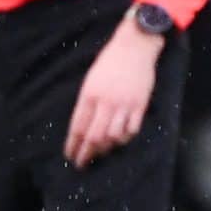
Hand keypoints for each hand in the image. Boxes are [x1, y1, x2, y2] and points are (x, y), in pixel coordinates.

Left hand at [65, 20, 163, 167]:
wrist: (135, 46)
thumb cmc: (110, 60)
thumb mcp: (91, 80)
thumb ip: (87, 102)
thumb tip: (84, 126)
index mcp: (89, 95)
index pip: (78, 127)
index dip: (73, 145)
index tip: (70, 156)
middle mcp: (106, 102)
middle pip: (94, 136)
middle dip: (86, 153)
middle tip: (82, 163)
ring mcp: (124, 104)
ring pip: (113, 136)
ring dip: (106, 148)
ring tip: (101, 153)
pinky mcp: (140, 105)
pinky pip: (131, 129)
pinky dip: (124, 138)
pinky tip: (119, 141)